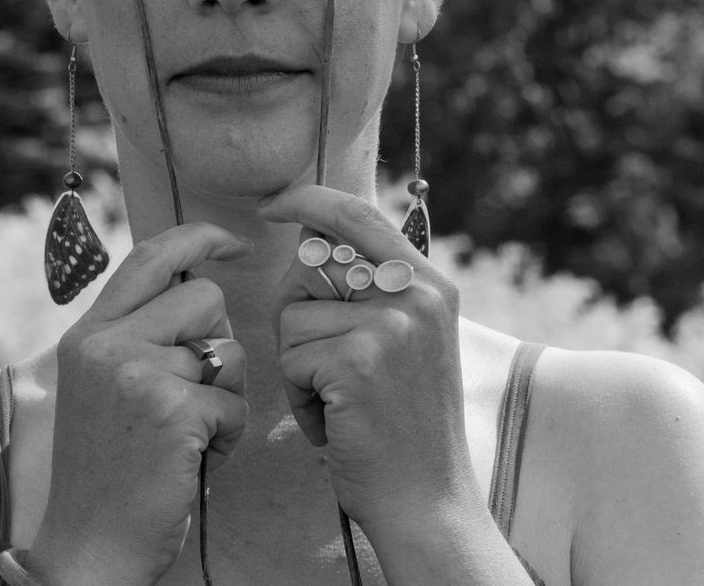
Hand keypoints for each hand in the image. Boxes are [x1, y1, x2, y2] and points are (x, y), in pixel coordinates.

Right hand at [29, 223, 250, 583]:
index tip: (235, 242)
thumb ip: (134, 336)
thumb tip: (196, 286)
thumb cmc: (108, 473)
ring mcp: (136, 375)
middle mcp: (106, 344)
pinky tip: (195, 458)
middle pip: (204, 297)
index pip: (149, 255)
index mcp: (88, 334)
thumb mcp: (102, 387)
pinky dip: (228, 434)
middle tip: (195, 394)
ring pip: (226, 350)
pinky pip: (234, 401)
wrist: (88, 548)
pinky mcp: (171, 410)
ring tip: (189, 433)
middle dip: (218, 343)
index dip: (200, 238)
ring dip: (225, 395)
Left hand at [264, 186, 472, 533]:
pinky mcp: (358, 359)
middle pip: (312, 263)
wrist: (427, 501)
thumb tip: (311, 237)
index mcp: (431, 283)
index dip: (309, 201)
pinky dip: (299, 397)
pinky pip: (289, 358)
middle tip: (323, 367)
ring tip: (339, 402)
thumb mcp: (408, 342)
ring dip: (298, 365)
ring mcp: (390, 325)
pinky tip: (335, 422)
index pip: (359, 214)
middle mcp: (418, 294)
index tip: (273, 205)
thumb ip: (374, 290)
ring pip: (292, 316)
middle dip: (295, 313)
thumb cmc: (403, 428)